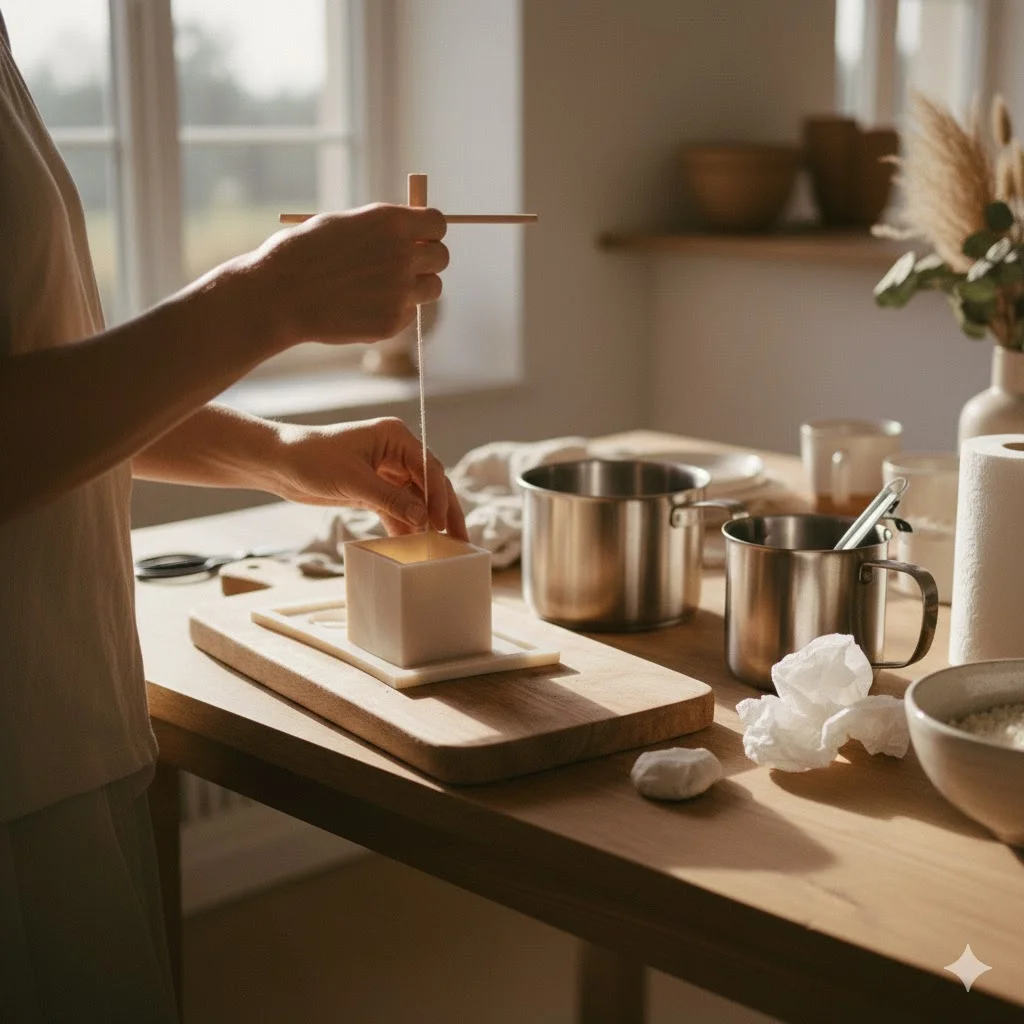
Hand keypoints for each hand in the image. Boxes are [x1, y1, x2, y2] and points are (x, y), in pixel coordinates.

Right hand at [243, 204, 448, 351]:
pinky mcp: (392, 322)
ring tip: (385, 287)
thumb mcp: (343, 224)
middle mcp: (402, 256)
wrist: (279, 295)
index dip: (430, 231)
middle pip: (442, 257)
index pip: (437, 223)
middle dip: (428, 259)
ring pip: (433, 289)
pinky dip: (394, 311)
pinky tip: (364, 307)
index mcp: (391, 223)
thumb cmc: (302, 254)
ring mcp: (400, 292)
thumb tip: (410, 234)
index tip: (421, 238)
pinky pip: (409, 314)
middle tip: (407, 265)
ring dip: (416, 287)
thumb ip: (381, 229)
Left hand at [266, 417, 467, 538]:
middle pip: (430, 484)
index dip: (439, 497)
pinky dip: (405, 526)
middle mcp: (396, 452)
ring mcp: (386, 471)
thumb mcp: (353, 480)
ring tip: (442, 548)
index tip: (443, 524)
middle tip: (460, 540)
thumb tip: (422, 518)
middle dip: (444, 512)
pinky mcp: (374, 489)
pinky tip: (413, 545)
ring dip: (426, 522)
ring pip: (417, 499)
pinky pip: (398, 509)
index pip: (429, 468)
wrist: (279, 463)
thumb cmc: (312, 459)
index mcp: (395, 437)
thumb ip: (390, 499)